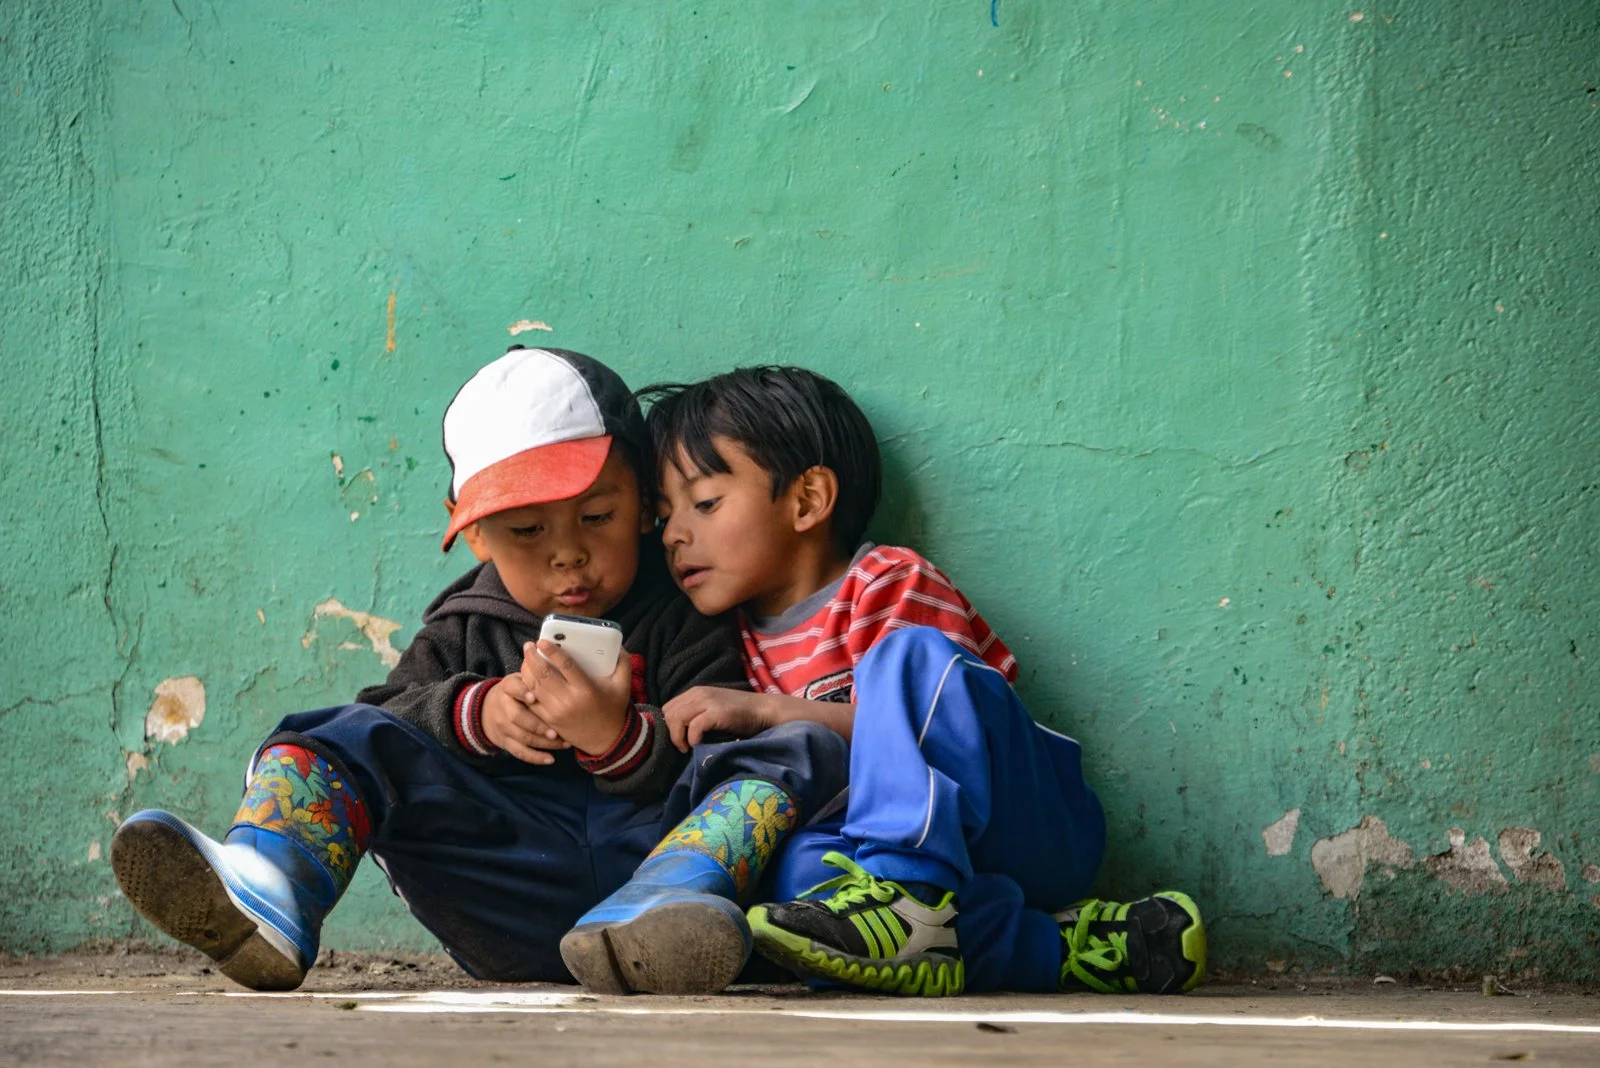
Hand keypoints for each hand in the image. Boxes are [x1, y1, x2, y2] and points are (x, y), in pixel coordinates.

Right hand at [480, 674, 569, 765]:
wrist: (488, 709)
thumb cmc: (517, 691)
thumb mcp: (520, 678)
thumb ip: (535, 674)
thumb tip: (558, 658)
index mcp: (508, 687)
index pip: (511, 688)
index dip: (521, 692)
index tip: (533, 696)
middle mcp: (503, 707)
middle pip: (516, 717)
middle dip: (537, 725)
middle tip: (555, 731)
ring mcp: (503, 727)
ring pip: (522, 736)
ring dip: (543, 742)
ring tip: (564, 743)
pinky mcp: (505, 742)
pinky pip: (519, 752)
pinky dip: (535, 757)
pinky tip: (550, 759)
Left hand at [520, 640, 632, 755]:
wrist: (606, 740)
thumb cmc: (614, 709)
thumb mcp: (623, 685)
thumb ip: (623, 662)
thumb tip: (617, 643)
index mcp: (586, 689)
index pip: (565, 665)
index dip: (552, 651)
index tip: (543, 640)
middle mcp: (569, 701)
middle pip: (544, 674)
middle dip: (532, 657)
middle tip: (529, 645)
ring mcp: (556, 712)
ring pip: (534, 687)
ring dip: (526, 670)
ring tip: (527, 657)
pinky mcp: (549, 720)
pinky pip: (531, 702)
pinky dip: (526, 688)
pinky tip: (526, 677)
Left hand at [661, 687, 774, 751]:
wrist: (763, 710)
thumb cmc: (739, 714)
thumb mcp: (712, 709)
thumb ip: (696, 713)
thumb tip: (677, 731)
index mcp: (695, 692)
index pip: (668, 708)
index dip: (670, 725)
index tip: (679, 739)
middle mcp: (699, 693)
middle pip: (669, 714)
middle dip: (672, 733)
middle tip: (683, 746)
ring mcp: (708, 701)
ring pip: (677, 719)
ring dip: (679, 738)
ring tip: (689, 748)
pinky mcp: (717, 712)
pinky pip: (694, 726)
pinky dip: (692, 739)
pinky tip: (699, 745)